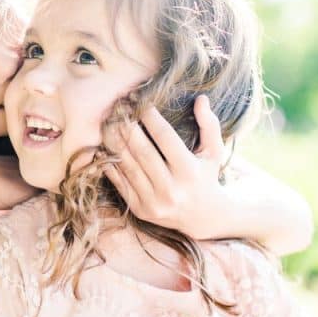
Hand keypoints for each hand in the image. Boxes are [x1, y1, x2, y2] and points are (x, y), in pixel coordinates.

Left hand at [99, 95, 230, 239]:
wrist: (203, 218)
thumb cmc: (206, 176)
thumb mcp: (214, 152)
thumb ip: (210, 125)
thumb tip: (201, 98)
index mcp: (189, 171)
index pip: (165, 137)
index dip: (150, 118)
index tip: (140, 102)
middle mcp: (171, 189)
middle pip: (142, 151)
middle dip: (127, 127)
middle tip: (117, 109)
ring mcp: (154, 201)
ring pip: (127, 166)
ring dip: (114, 143)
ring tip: (107, 125)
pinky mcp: (140, 210)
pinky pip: (120, 183)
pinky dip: (110, 165)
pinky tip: (103, 148)